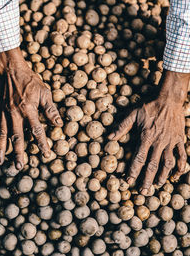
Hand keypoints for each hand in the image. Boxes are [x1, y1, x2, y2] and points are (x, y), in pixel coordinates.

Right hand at [0, 48, 62, 169]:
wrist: (11, 70)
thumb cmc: (30, 81)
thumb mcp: (44, 92)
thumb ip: (50, 109)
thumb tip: (59, 123)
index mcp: (28, 109)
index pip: (37, 130)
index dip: (42, 143)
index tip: (46, 154)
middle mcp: (14, 113)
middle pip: (16, 137)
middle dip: (18, 152)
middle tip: (19, 166)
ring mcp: (3, 112)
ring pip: (1, 134)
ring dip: (0, 148)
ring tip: (0, 161)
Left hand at [109, 71, 188, 194]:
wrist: (169, 99)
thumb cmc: (149, 107)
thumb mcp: (133, 114)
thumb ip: (122, 127)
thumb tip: (109, 138)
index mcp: (146, 137)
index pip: (139, 158)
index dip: (133, 171)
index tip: (128, 182)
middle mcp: (159, 142)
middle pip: (153, 165)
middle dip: (147, 180)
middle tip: (143, 192)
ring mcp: (170, 142)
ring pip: (168, 163)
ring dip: (163, 176)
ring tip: (157, 185)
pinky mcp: (179, 140)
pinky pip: (182, 155)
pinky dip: (181, 166)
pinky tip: (177, 174)